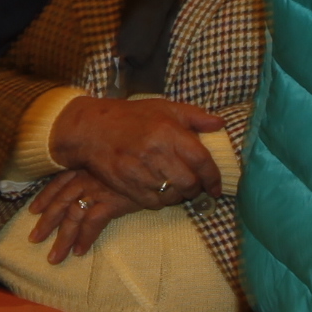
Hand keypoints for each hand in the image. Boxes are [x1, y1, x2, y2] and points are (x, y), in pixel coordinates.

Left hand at [21, 170, 137, 260]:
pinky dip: (85, 239)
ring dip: (62, 239)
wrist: (158, 163)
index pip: (58, 183)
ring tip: (54, 257)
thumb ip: (99, 172)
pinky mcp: (110, 202)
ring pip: (72, 217)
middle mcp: (86, 178)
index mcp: (84, 167)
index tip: (33, 210)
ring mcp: (97, 190)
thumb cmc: (136, 164)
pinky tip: (79, 252)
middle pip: (59, 202)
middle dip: (46, 222)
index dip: (44, 197)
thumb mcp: (111, 164)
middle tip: (34, 239)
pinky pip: (92, 224)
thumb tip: (90, 186)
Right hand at [49, 94, 223, 204]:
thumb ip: (195, 116)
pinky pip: (154, 203)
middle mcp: (156, 153)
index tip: (216, 186)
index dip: (213, 177)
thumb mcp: (164, 107)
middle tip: (195, 186)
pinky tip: (160, 190)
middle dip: (196, 188)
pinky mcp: (128, 186)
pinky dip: (162, 200)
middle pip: (189, 183)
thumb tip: (219, 124)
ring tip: (176, 187)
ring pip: (173, 195)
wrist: (92, 130)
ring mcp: (141, 172)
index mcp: (168, 132)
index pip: (201, 161)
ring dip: (179, 195)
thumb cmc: (131, 117)